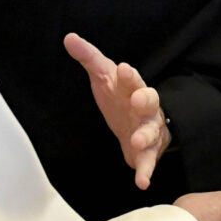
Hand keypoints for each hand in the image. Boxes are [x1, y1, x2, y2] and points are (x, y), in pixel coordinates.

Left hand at [64, 33, 167, 189]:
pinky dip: (146, 171)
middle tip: (137, 101)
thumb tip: (69, 37)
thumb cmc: (119, 96)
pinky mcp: (148, 152)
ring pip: (151, 131)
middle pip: (150, 101)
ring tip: (137, 142)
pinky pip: (149, 161)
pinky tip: (142, 182)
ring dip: (145, 136)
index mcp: (133, 87)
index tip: (123, 69)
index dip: (129, 75)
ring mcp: (149, 129)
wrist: (137, 123)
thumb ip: (88, 57)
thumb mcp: (103, 75)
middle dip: (145, 100)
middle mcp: (145, 107)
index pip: (133, 78)